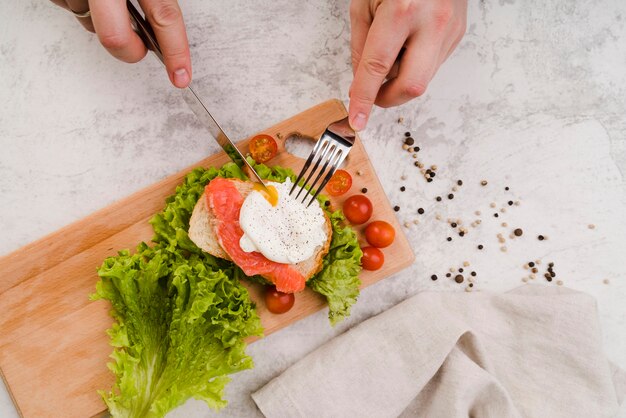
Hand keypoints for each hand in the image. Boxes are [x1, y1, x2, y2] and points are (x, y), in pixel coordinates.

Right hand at [49, 0, 191, 87]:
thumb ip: (152, 1)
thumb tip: (163, 33)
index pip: (163, 17)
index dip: (176, 51)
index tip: (181, 77)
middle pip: (115, 37)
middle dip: (130, 51)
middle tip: (139, 47)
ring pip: (90, 25)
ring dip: (101, 21)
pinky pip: (70, 10)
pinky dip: (83, 8)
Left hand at [348, 0, 466, 129]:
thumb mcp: (365, 2)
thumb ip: (360, 45)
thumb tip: (361, 81)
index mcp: (403, 9)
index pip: (378, 68)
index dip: (363, 98)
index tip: (357, 120)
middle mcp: (433, 22)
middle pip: (411, 87)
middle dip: (387, 99)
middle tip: (372, 93)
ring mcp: (451, 30)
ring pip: (422, 79)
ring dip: (400, 78)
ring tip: (393, 50)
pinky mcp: (459, 34)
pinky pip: (431, 65)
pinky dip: (414, 65)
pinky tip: (409, 43)